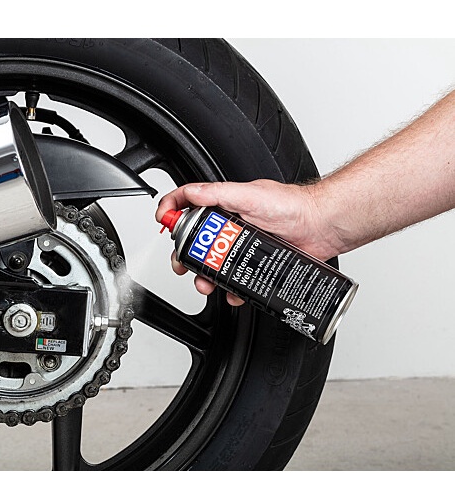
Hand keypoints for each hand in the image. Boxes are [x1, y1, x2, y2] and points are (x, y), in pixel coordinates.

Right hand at [156, 180, 339, 305]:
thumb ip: (219, 192)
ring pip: (214, 265)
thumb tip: (191, 193)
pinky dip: (231, 290)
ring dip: (205, 277)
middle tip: (181, 263)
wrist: (323, 227)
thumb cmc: (293, 206)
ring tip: (206, 283)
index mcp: (226, 205)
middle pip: (196, 241)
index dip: (173, 210)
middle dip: (184, 254)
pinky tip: (234, 292)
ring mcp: (243, 247)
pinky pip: (236, 281)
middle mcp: (232, 226)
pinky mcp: (256, 265)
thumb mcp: (251, 194)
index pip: (190, 203)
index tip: (163, 220)